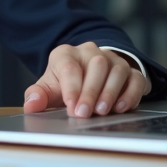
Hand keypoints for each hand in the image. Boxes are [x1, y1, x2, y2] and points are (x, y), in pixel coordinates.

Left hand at [23, 43, 149, 117]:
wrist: (86, 76)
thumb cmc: (65, 84)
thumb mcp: (49, 88)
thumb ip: (38, 95)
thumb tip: (31, 105)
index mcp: (66, 54)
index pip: (70, 67)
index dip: (71, 88)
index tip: (71, 108)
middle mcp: (91, 52)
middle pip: (96, 65)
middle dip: (90, 92)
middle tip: (85, 114)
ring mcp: (113, 59)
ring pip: (117, 70)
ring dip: (110, 92)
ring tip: (102, 112)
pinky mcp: (130, 70)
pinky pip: (135, 78)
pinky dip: (131, 93)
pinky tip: (122, 107)